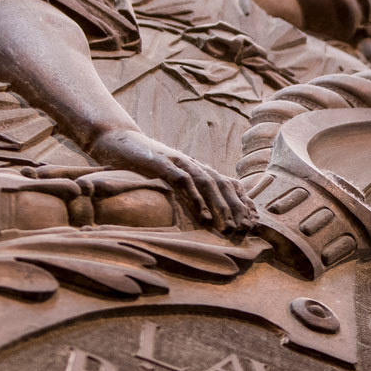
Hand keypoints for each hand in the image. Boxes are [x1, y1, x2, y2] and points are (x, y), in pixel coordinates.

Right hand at [85, 129, 256, 233]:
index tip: (254, 221)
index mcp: (196, 168)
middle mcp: (192, 164)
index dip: (243, 201)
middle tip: (246, 229)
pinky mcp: (161, 163)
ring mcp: (178, 162)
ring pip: (207, 183)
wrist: (117, 141)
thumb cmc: (143, 163)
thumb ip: (184, 189)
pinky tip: (203, 214)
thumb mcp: (168, 176)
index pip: (227, 183)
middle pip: (222, 184)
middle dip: (237, 207)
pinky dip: (195, 197)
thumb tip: (201, 212)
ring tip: (230, 226)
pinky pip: (182, 180)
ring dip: (221, 205)